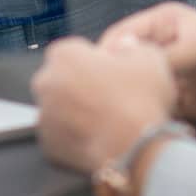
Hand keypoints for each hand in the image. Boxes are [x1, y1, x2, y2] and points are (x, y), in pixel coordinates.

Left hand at [30, 37, 177, 174]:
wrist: (136, 150)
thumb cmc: (140, 102)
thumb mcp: (150, 58)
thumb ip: (132, 46)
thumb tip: (125, 46)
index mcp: (65, 55)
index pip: (73, 50)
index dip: (93, 60)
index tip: (109, 70)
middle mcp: (46, 83)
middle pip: (60, 78)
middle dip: (78, 84)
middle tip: (108, 96)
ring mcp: (45, 117)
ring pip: (58, 108)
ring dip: (75, 111)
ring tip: (105, 120)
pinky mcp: (49, 146)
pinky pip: (60, 136)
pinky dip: (74, 137)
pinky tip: (98, 137)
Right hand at [102, 3, 195, 127]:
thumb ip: (168, 56)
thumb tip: (127, 64)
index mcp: (164, 23)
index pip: (120, 36)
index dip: (106, 55)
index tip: (94, 78)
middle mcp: (162, 48)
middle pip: (123, 65)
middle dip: (113, 81)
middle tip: (101, 103)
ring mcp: (169, 77)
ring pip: (134, 89)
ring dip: (127, 101)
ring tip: (115, 117)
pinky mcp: (177, 104)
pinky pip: (151, 108)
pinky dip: (143, 116)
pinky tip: (136, 125)